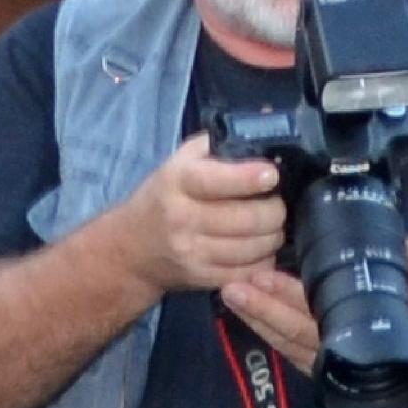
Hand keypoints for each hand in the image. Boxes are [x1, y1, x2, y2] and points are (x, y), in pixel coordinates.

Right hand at [121, 134, 286, 292]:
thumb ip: (218, 145)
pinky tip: (260, 249)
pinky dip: (264, 260)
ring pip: (255, 247)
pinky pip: (249, 271)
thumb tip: (263, 130)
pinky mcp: (201, 278)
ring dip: (274, 235)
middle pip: (248, 218)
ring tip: (271, 226)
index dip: (250, 178)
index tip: (272, 175)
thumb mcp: (181, 161)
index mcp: (178, 181)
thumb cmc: (165, 196)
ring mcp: (192, 252)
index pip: (217, 181)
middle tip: (277, 204)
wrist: (131, 249)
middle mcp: (183, 218)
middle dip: (275, 209)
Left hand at [221, 238, 407, 376]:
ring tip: (230, 294)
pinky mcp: (311, 361)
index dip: (288, 296)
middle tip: (234, 287)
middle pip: (292, 329)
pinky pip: (283, 346)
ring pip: (282, 340)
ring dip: (255, 318)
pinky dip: (262, 329)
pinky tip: (242, 311)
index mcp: (360, 327)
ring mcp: (321, 358)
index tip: (263, 277)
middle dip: (262, 308)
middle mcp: (336, 348)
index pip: (317, 312)